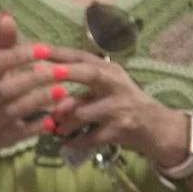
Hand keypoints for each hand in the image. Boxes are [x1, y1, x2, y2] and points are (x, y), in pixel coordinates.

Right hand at [0, 14, 69, 151]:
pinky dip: (38, 126)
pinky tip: (55, 119)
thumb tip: (6, 14)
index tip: (44, 48)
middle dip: (35, 79)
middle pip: (7, 88)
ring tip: (63, 91)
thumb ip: (3, 43)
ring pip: (15, 110)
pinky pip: (23, 132)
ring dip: (39, 100)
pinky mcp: (6, 137)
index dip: (19, 56)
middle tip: (63, 71)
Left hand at [47, 47, 188, 166]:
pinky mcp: (120, 130)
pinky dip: (74, 141)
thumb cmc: (123, 104)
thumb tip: (42, 84)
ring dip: (63, 122)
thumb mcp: (105, 87)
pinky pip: (88, 137)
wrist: (156, 128)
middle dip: (64, 74)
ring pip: (82, 112)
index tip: (35, 49)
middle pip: (89, 74)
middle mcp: (116, 84)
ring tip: (56, 128)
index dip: (58, 53)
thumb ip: (79, 86)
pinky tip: (67, 142)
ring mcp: (119, 107)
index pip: (81, 56)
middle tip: (38, 75)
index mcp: (109, 70)